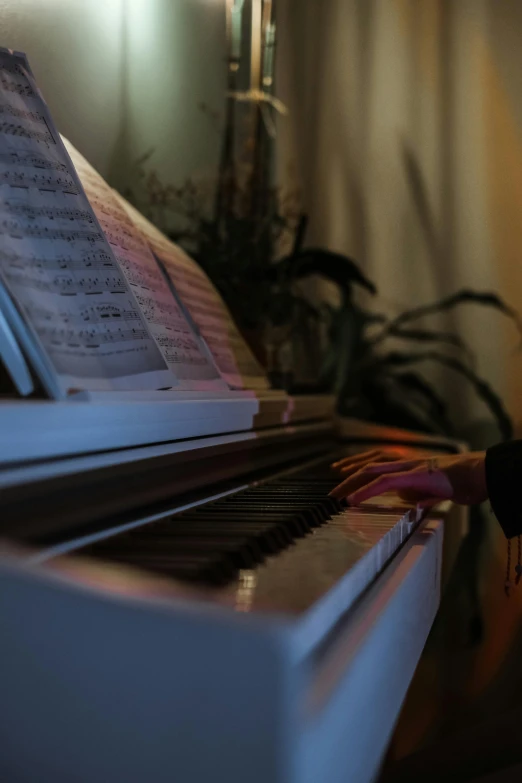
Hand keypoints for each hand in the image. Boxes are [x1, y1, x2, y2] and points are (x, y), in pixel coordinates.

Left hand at [330, 449, 487, 507]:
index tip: (341, 476)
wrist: (479, 474)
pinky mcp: (413, 475)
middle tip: (332, 491)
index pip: (378, 463)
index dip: (358, 468)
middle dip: (348, 476)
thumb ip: (421, 497)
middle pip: (369, 465)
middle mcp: (406, 462)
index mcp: (409, 466)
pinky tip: (354, 498)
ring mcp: (408, 466)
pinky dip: (366, 490)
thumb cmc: (462, 483)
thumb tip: (412, 505)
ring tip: (337, 495)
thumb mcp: (435, 493)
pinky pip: (385, 481)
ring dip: (352, 483)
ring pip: (372, 470)